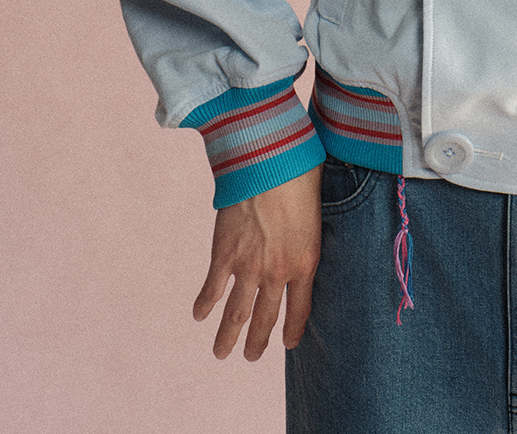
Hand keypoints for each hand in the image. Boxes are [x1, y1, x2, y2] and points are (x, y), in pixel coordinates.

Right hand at [192, 164, 322, 360]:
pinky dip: (204, 304)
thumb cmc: (300, 174)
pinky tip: (199, 315)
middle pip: (266, 319)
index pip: (301, 309)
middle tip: (252, 357)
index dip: (293, 329)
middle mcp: (277, 272)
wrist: (270, 160)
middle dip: (258, 342)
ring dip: (227, 337)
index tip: (288, 343)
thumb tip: (305, 231)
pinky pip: (212, 289)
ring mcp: (249, 266)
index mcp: (306, 262)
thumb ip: (309, 232)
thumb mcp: (317, 210)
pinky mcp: (224, 254)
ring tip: (221, 354)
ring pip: (236, 314)